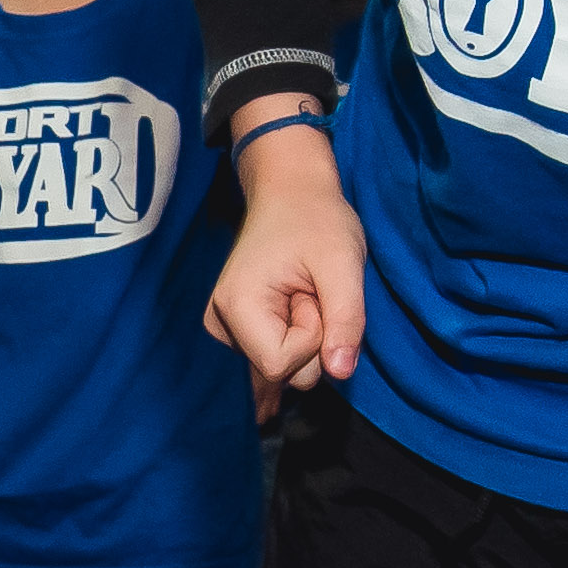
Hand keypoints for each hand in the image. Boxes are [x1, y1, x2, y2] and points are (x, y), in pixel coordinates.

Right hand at [207, 124, 363, 415]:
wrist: (291, 193)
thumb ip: (346, 320)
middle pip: (281, 372)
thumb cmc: (317, 220)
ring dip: (307, 337)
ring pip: (283, 369)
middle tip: (310, 290)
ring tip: (303, 292)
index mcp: (235, 307)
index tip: (314, 295)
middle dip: (313, 338)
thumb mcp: (343, 263)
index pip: (279, 365)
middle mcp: (220, 324)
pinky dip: (296, 340)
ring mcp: (226, 329)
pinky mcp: (237, 331)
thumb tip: (341, 373)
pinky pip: (276, 360)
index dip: (312, 338)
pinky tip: (294, 308)